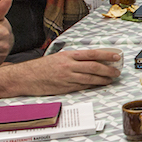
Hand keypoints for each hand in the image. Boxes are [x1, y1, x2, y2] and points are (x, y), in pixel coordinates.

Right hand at [0, 48, 121, 95]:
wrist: (25, 77)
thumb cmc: (41, 67)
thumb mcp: (58, 57)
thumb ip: (74, 58)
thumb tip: (92, 59)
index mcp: (68, 55)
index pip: (92, 54)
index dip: (106, 55)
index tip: (117, 57)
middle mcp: (69, 66)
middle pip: (94, 67)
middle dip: (108, 69)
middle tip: (117, 71)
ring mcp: (67, 78)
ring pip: (90, 78)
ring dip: (103, 79)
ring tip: (111, 79)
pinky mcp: (65, 88)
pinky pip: (83, 86)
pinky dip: (93, 85)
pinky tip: (99, 84)